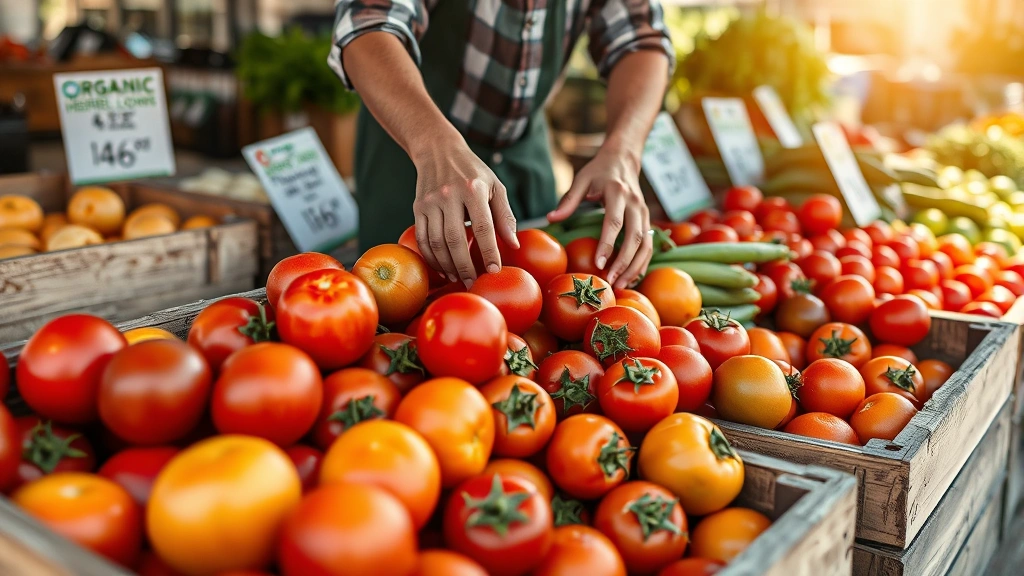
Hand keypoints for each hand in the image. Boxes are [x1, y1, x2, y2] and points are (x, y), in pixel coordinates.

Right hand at [411, 142, 518, 286]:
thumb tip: (513, 245)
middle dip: (464, 265)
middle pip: (455, 239)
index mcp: (473, 189)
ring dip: (447, 265)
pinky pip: (423, 238)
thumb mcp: (495, 186)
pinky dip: (431, 257)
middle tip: (473, 282)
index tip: (493, 270)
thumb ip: (505, 215)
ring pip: (436, 242)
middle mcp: (449, 195)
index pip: (483, 226)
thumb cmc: (473, 171)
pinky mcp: (418, 208)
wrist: (438, 150)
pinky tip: (442, 268)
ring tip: (458, 278)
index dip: (489, 251)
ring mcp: (430, 202)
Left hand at [548, 146, 651, 287]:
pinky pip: (649, 245)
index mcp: (618, 192)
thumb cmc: (599, 170)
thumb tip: (550, 219)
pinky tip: (632, 278)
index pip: (614, 222)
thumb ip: (568, 200)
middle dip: (624, 262)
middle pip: (634, 237)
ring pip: (646, 244)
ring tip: (622, 285)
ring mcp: (645, 212)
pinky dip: (642, 263)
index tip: (599, 264)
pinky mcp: (648, 220)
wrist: (624, 158)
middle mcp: (635, 203)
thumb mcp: (581, 180)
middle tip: (612, 282)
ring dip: (636, 267)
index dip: (608, 244)